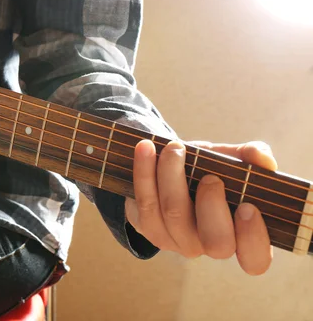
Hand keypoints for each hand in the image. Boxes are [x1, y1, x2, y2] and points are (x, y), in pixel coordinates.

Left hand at [126, 139, 276, 274]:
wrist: (166, 170)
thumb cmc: (208, 169)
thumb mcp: (229, 160)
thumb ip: (248, 156)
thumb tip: (262, 157)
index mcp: (239, 235)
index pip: (255, 259)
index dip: (253, 238)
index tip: (247, 206)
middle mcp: (209, 245)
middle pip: (215, 243)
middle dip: (212, 206)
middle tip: (211, 178)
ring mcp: (177, 240)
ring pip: (174, 215)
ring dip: (172, 176)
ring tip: (174, 148)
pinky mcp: (148, 228)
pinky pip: (146, 202)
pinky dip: (144, 171)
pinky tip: (146, 148)